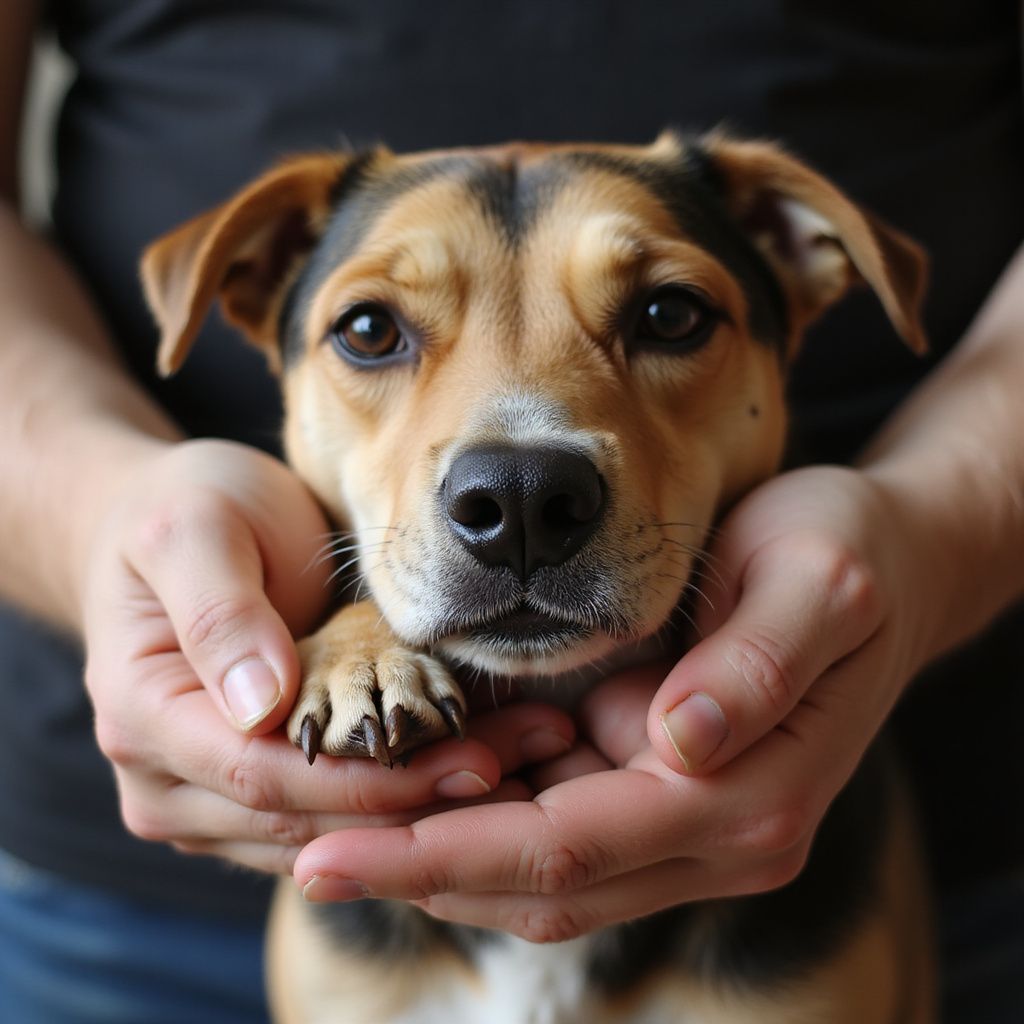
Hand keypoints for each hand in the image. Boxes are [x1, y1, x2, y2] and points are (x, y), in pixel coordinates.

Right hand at [82, 438, 574, 872]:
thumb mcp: (195, 529)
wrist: (171, 522)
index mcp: (143, 717)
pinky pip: (324, 820)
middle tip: (521, 766)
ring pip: (319, 838)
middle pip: (300, 820)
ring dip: (416, 814)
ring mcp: (201, 799)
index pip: (267, 776)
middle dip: (414, 802)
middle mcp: (163, 780)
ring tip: (516, 770)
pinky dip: (394, 805)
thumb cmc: (182, 510)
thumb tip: (265, 708)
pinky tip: (464, 770)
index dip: (373, 778)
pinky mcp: (245, 793)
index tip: (472, 757)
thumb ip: (219, 611)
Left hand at [292, 466, 942, 939]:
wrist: (882, 565)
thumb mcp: (817, 584)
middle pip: (537, 878)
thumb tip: (680, 742)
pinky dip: (479, 818)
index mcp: (744, 797)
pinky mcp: (661, 789)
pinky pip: (555, 826)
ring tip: (334, 825)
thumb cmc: (847, 558)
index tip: (333, 849)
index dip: (446, 853)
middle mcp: (713, 832)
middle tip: (301, 845)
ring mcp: (686, 820)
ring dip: (437, 853)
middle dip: (416, 866)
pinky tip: (418, 788)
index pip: (569, 848)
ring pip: (537, 869)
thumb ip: (757, 665)